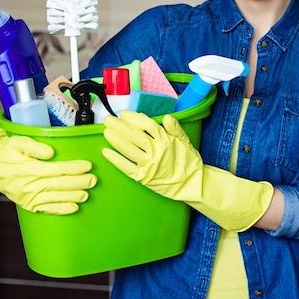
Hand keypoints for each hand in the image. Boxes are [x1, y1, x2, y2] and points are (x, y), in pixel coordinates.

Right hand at [0, 132, 96, 214]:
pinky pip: (47, 209)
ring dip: (73, 196)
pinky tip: (73, 208)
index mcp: (28, 168)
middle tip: (93, 180)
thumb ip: (34, 146)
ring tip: (87, 194)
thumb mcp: (18, 143)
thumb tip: (51, 152)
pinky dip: (61, 209)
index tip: (87, 166)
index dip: (73, 168)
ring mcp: (29, 197)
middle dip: (78, 183)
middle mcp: (29, 185)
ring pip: (55, 197)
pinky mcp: (28, 205)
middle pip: (58, 184)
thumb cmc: (7, 153)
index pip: (56, 169)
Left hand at [103, 111, 272, 230]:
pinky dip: (116, 160)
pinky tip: (106, 152)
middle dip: (120, 126)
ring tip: (106, 131)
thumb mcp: (185, 141)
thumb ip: (175, 128)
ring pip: (129, 150)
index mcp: (166, 141)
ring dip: (116, 140)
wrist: (192, 185)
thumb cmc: (189, 162)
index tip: (124, 114)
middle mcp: (156, 152)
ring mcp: (149, 166)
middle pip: (135, 136)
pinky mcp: (143, 178)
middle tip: (109, 120)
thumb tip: (166, 116)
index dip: (134, 118)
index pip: (147, 125)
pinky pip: (127, 168)